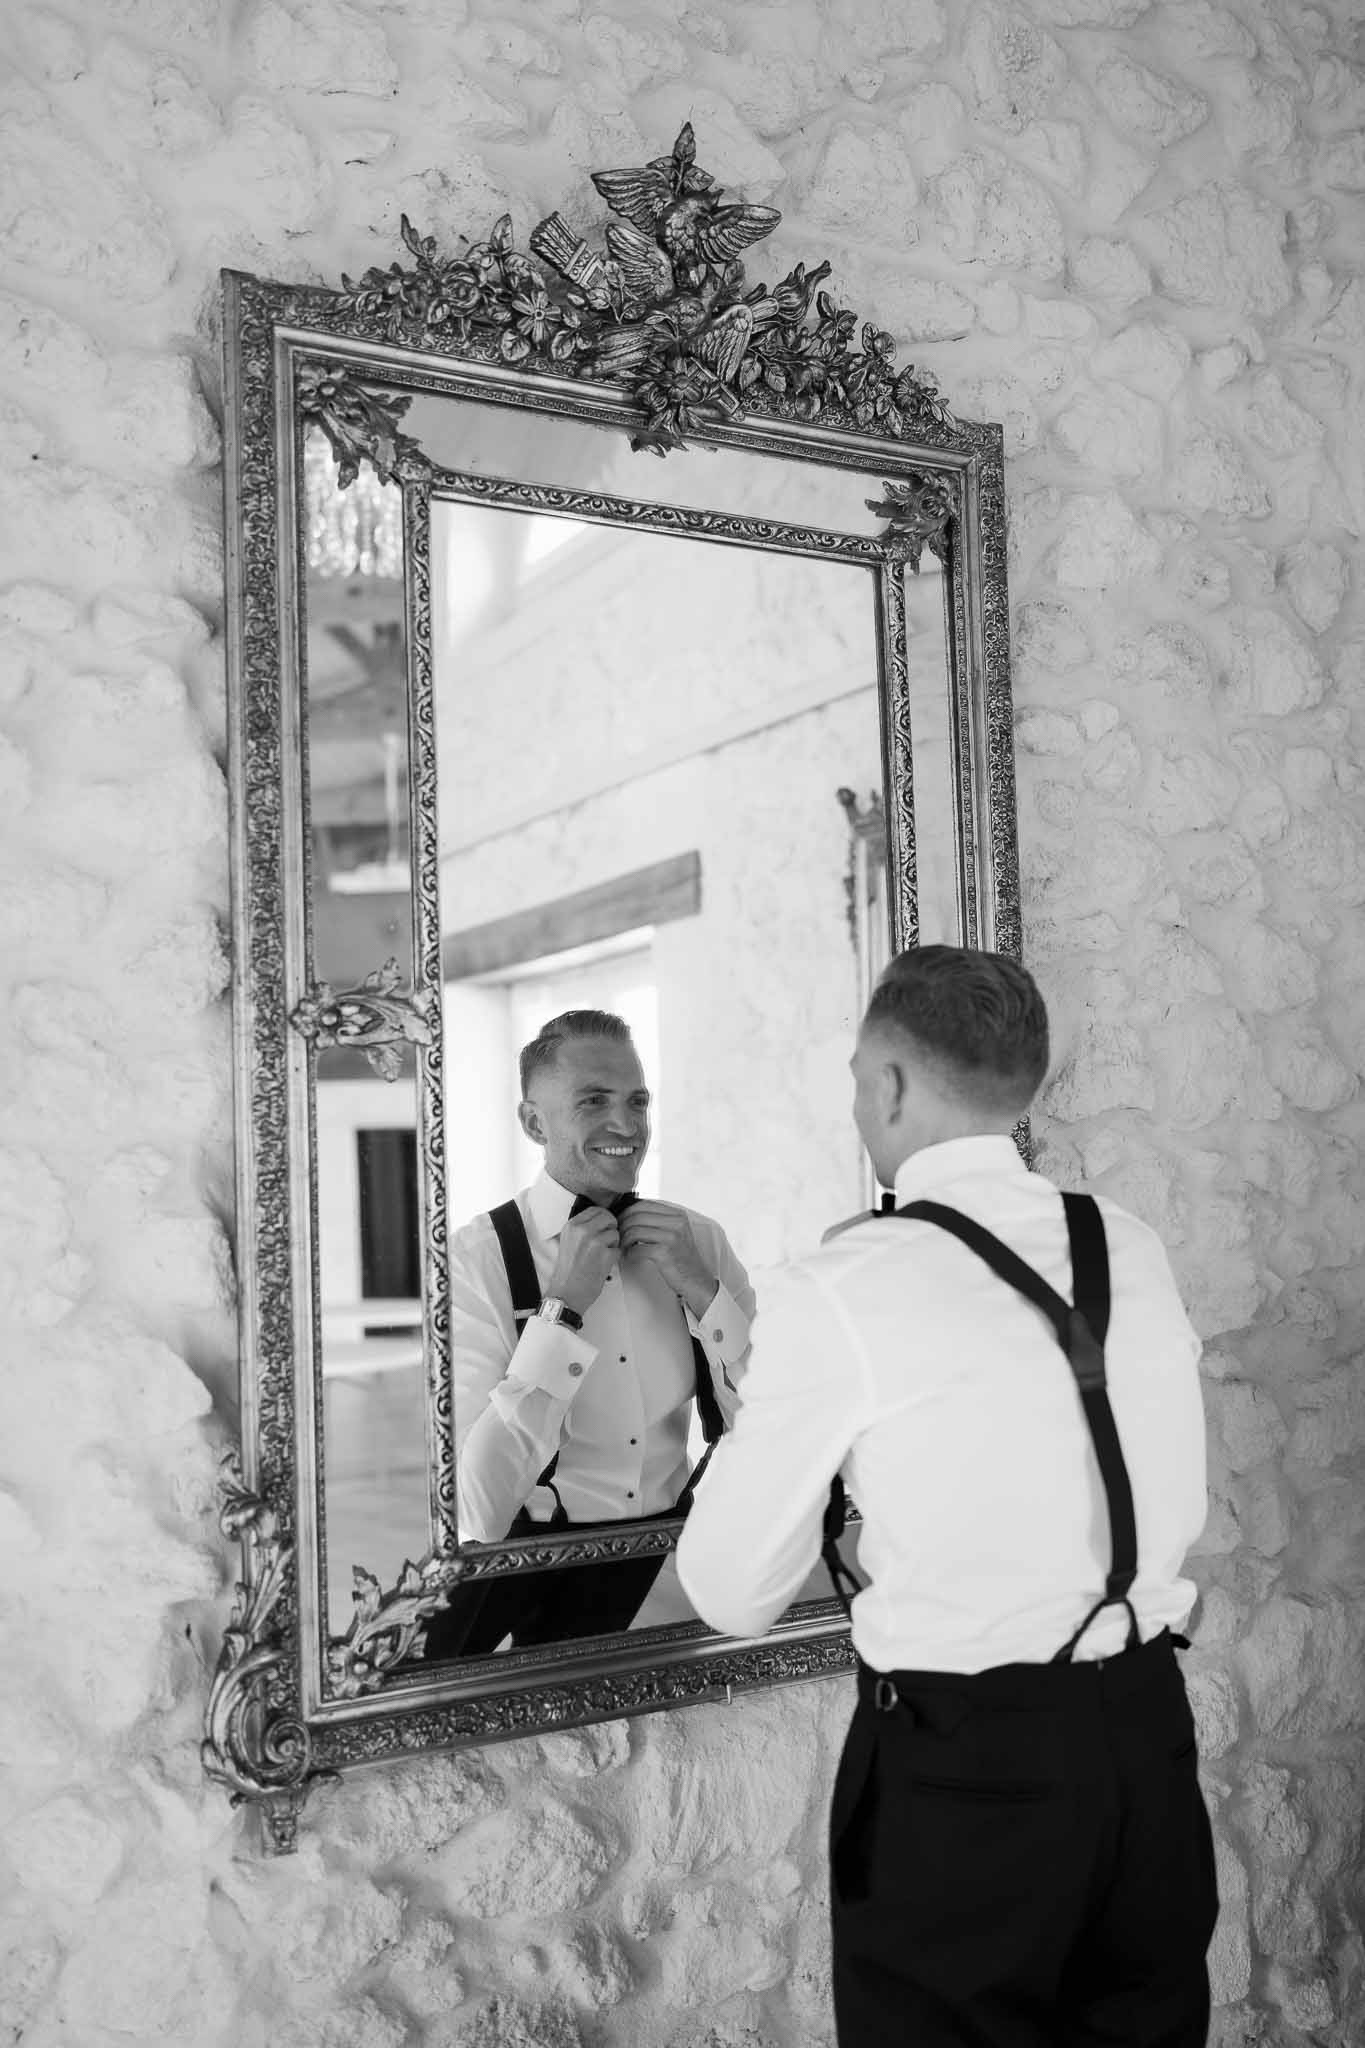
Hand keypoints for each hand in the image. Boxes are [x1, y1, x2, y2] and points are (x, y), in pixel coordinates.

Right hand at [547, 1207, 619, 1318]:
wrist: (566, 1293)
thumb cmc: (568, 1271)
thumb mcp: (568, 1242)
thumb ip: (582, 1228)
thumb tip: (600, 1219)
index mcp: (572, 1226)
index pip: (595, 1210)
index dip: (603, 1218)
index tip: (603, 1227)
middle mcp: (583, 1230)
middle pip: (608, 1218)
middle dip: (610, 1229)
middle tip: (606, 1241)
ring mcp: (595, 1242)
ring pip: (615, 1234)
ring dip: (612, 1245)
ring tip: (600, 1256)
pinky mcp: (605, 1255)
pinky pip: (618, 1250)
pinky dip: (613, 1258)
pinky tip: (602, 1265)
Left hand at [618, 1200, 716, 1317]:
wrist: (696, 1280)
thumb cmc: (682, 1258)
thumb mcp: (676, 1232)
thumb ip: (659, 1220)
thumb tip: (631, 1213)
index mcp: (677, 1214)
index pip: (644, 1204)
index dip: (627, 1212)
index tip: (621, 1221)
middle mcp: (676, 1223)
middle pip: (637, 1216)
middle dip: (623, 1225)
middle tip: (618, 1235)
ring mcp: (671, 1237)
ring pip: (634, 1230)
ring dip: (624, 1240)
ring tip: (624, 1247)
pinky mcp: (664, 1252)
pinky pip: (637, 1248)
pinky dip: (629, 1253)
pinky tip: (630, 1256)